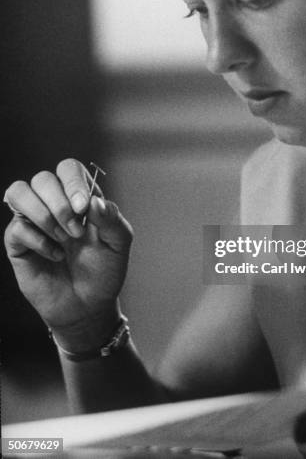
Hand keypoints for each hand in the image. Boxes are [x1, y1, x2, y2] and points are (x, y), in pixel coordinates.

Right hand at [4, 159, 132, 349]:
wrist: (88, 306)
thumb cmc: (104, 271)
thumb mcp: (119, 245)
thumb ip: (112, 220)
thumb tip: (94, 201)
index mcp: (80, 197)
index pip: (68, 168)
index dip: (73, 181)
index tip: (83, 208)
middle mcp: (54, 204)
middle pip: (43, 178)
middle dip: (59, 204)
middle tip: (76, 232)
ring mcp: (34, 221)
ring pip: (19, 191)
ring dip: (42, 215)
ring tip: (63, 239)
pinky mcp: (19, 243)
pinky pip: (16, 227)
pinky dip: (38, 241)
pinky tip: (55, 255)